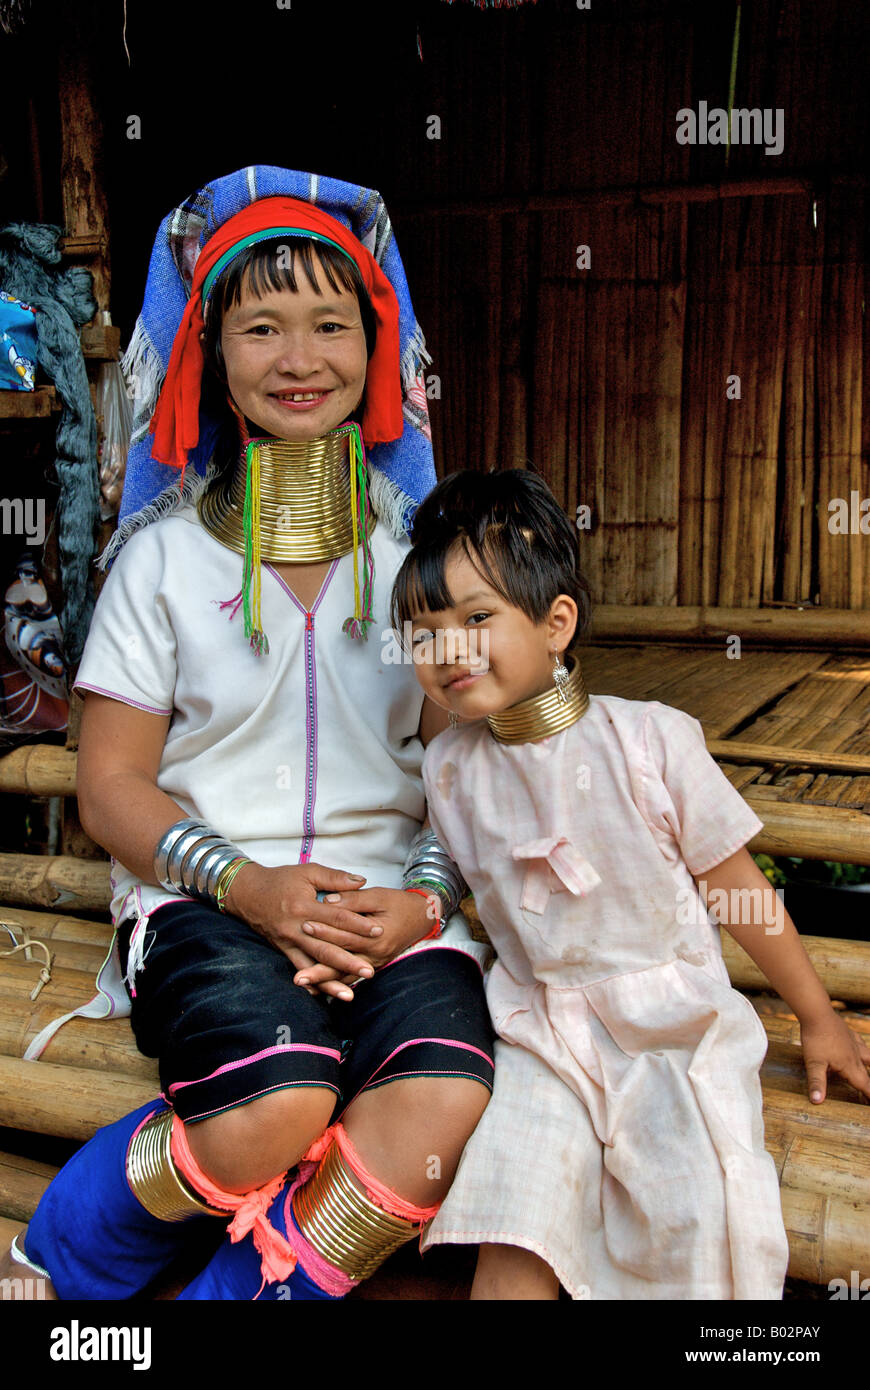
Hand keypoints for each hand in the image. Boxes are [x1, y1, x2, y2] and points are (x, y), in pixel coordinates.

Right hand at [224, 861, 384, 1000]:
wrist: (248, 894)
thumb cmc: (280, 880)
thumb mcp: (307, 872)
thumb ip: (335, 878)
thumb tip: (361, 881)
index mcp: (304, 906)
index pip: (336, 918)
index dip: (358, 925)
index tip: (378, 932)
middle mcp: (295, 928)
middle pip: (326, 948)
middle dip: (349, 962)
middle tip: (370, 972)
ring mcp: (288, 942)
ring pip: (312, 964)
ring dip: (331, 980)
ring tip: (350, 994)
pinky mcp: (283, 950)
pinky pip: (299, 968)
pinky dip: (311, 982)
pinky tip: (323, 995)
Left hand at [294, 887, 436, 992]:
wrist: (422, 917)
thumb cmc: (399, 903)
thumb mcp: (378, 895)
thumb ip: (352, 899)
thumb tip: (326, 901)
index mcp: (377, 935)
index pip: (346, 934)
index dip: (325, 930)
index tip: (303, 926)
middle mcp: (376, 954)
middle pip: (342, 962)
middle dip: (318, 969)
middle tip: (297, 977)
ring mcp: (374, 962)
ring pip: (346, 975)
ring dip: (324, 982)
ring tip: (304, 985)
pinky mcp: (372, 965)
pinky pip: (351, 978)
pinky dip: (335, 984)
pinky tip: (317, 989)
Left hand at [800, 1010, 869, 1103]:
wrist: (817, 1014)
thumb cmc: (816, 1039)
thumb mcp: (814, 1063)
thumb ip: (816, 1083)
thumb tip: (817, 1102)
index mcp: (849, 1066)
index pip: (864, 1085)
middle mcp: (855, 1056)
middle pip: (866, 1074)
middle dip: (869, 1085)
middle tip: (869, 1092)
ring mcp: (853, 1043)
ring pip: (868, 1057)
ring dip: (869, 1066)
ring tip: (867, 1070)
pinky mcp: (848, 1033)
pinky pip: (860, 1043)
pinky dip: (863, 1049)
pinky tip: (860, 1047)